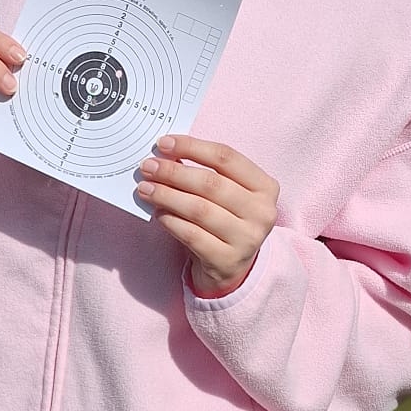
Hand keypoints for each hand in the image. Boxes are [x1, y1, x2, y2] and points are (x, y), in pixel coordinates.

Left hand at [136, 135, 278, 295]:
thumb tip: (165, 154)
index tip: (163, 143)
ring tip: (145, 189)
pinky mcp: (227, 260)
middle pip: (211, 184)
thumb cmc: (224, 220)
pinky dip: (171, 221)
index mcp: (265, 186)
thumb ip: (204, 172)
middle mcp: (262, 212)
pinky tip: (158, 213)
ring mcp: (247, 239)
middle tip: (148, 167)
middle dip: (174, 173)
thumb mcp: (225, 194)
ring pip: (200, 210)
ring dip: (167, 196)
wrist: (232, 266)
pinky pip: (192, 235)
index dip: (192, 147)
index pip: (226, 157)